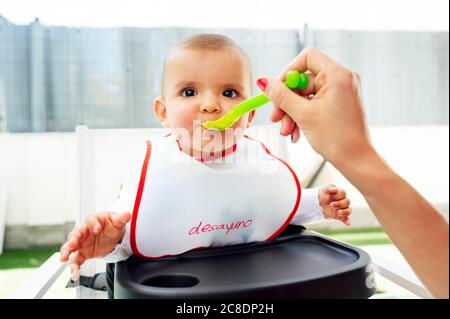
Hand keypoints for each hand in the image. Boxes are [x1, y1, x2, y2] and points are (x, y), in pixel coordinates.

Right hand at [59, 211, 131, 279]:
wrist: (111, 236)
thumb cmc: (111, 225)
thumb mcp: (117, 222)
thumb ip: (121, 219)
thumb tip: (128, 214)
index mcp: (93, 220)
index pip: (91, 220)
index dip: (93, 224)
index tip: (97, 229)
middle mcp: (84, 231)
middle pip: (76, 233)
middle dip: (73, 238)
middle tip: (72, 244)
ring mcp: (81, 243)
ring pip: (70, 247)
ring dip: (67, 252)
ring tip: (64, 258)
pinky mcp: (82, 253)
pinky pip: (76, 260)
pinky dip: (74, 267)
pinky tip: (74, 274)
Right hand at [257, 47, 374, 171]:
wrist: (356, 160)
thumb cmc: (337, 139)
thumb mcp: (303, 114)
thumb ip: (281, 96)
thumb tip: (265, 82)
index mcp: (337, 75)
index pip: (307, 57)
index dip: (288, 72)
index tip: (277, 90)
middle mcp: (341, 79)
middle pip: (303, 80)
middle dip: (287, 101)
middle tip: (276, 117)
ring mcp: (341, 92)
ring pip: (306, 95)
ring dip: (292, 112)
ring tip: (287, 131)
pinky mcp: (339, 103)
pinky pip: (315, 103)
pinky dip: (303, 116)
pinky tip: (297, 132)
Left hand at [318, 185, 350, 225]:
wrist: (319, 202)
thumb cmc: (324, 194)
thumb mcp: (324, 189)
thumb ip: (329, 187)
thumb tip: (333, 188)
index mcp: (340, 193)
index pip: (343, 193)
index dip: (337, 194)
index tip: (331, 195)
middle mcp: (343, 201)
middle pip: (347, 202)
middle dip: (339, 203)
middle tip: (331, 205)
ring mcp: (342, 208)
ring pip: (348, 210)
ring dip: (344, 212)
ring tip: (338, 213)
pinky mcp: (340, 215)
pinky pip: (345, 219)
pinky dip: (347, 221)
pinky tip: (348, 223)